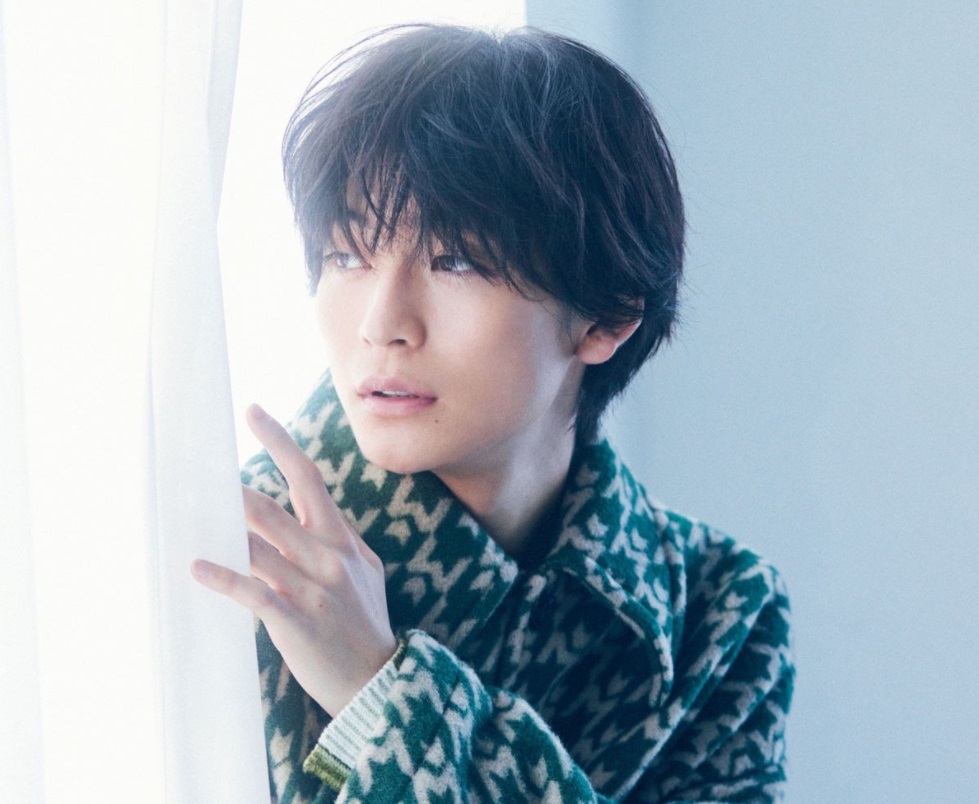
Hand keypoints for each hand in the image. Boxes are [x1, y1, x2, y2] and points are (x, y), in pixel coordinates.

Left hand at [191, 403, 396, 716]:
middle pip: (272, 507)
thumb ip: (338, 538)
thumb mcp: (364, 571)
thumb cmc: (365, 623)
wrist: (379, 679)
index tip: (253, 412)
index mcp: (340, 540)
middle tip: (195, 463)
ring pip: (258, 545)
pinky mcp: (296, 619)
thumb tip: (310, 510)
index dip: (280, 443)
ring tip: (184, 511)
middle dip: (232, 485)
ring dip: (220, 527)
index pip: (308, 478)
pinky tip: (197, 566)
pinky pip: (253, 592)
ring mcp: (313, 587)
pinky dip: (223, 578)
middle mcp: (328, 556)